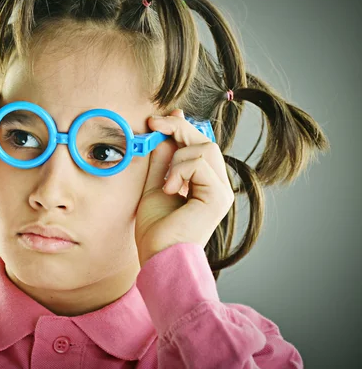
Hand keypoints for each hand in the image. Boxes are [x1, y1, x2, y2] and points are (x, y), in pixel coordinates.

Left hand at [135, 109, 233, 265]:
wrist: (159, 257)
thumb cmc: (156, 231)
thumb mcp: (154, 186)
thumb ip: (161, 162)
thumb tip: (163, 134)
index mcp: (204, 183)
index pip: (198, 146)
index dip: (182, 127)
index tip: (161, 117)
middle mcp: (217, 185)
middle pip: (204, 141)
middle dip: (177, 128)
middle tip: (153, 123)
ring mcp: (221, 191)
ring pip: (203, 148)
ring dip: (176, 158)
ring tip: (165, 183)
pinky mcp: (219, 196)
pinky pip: (200, 163)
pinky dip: (180, 170)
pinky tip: (171, 189)